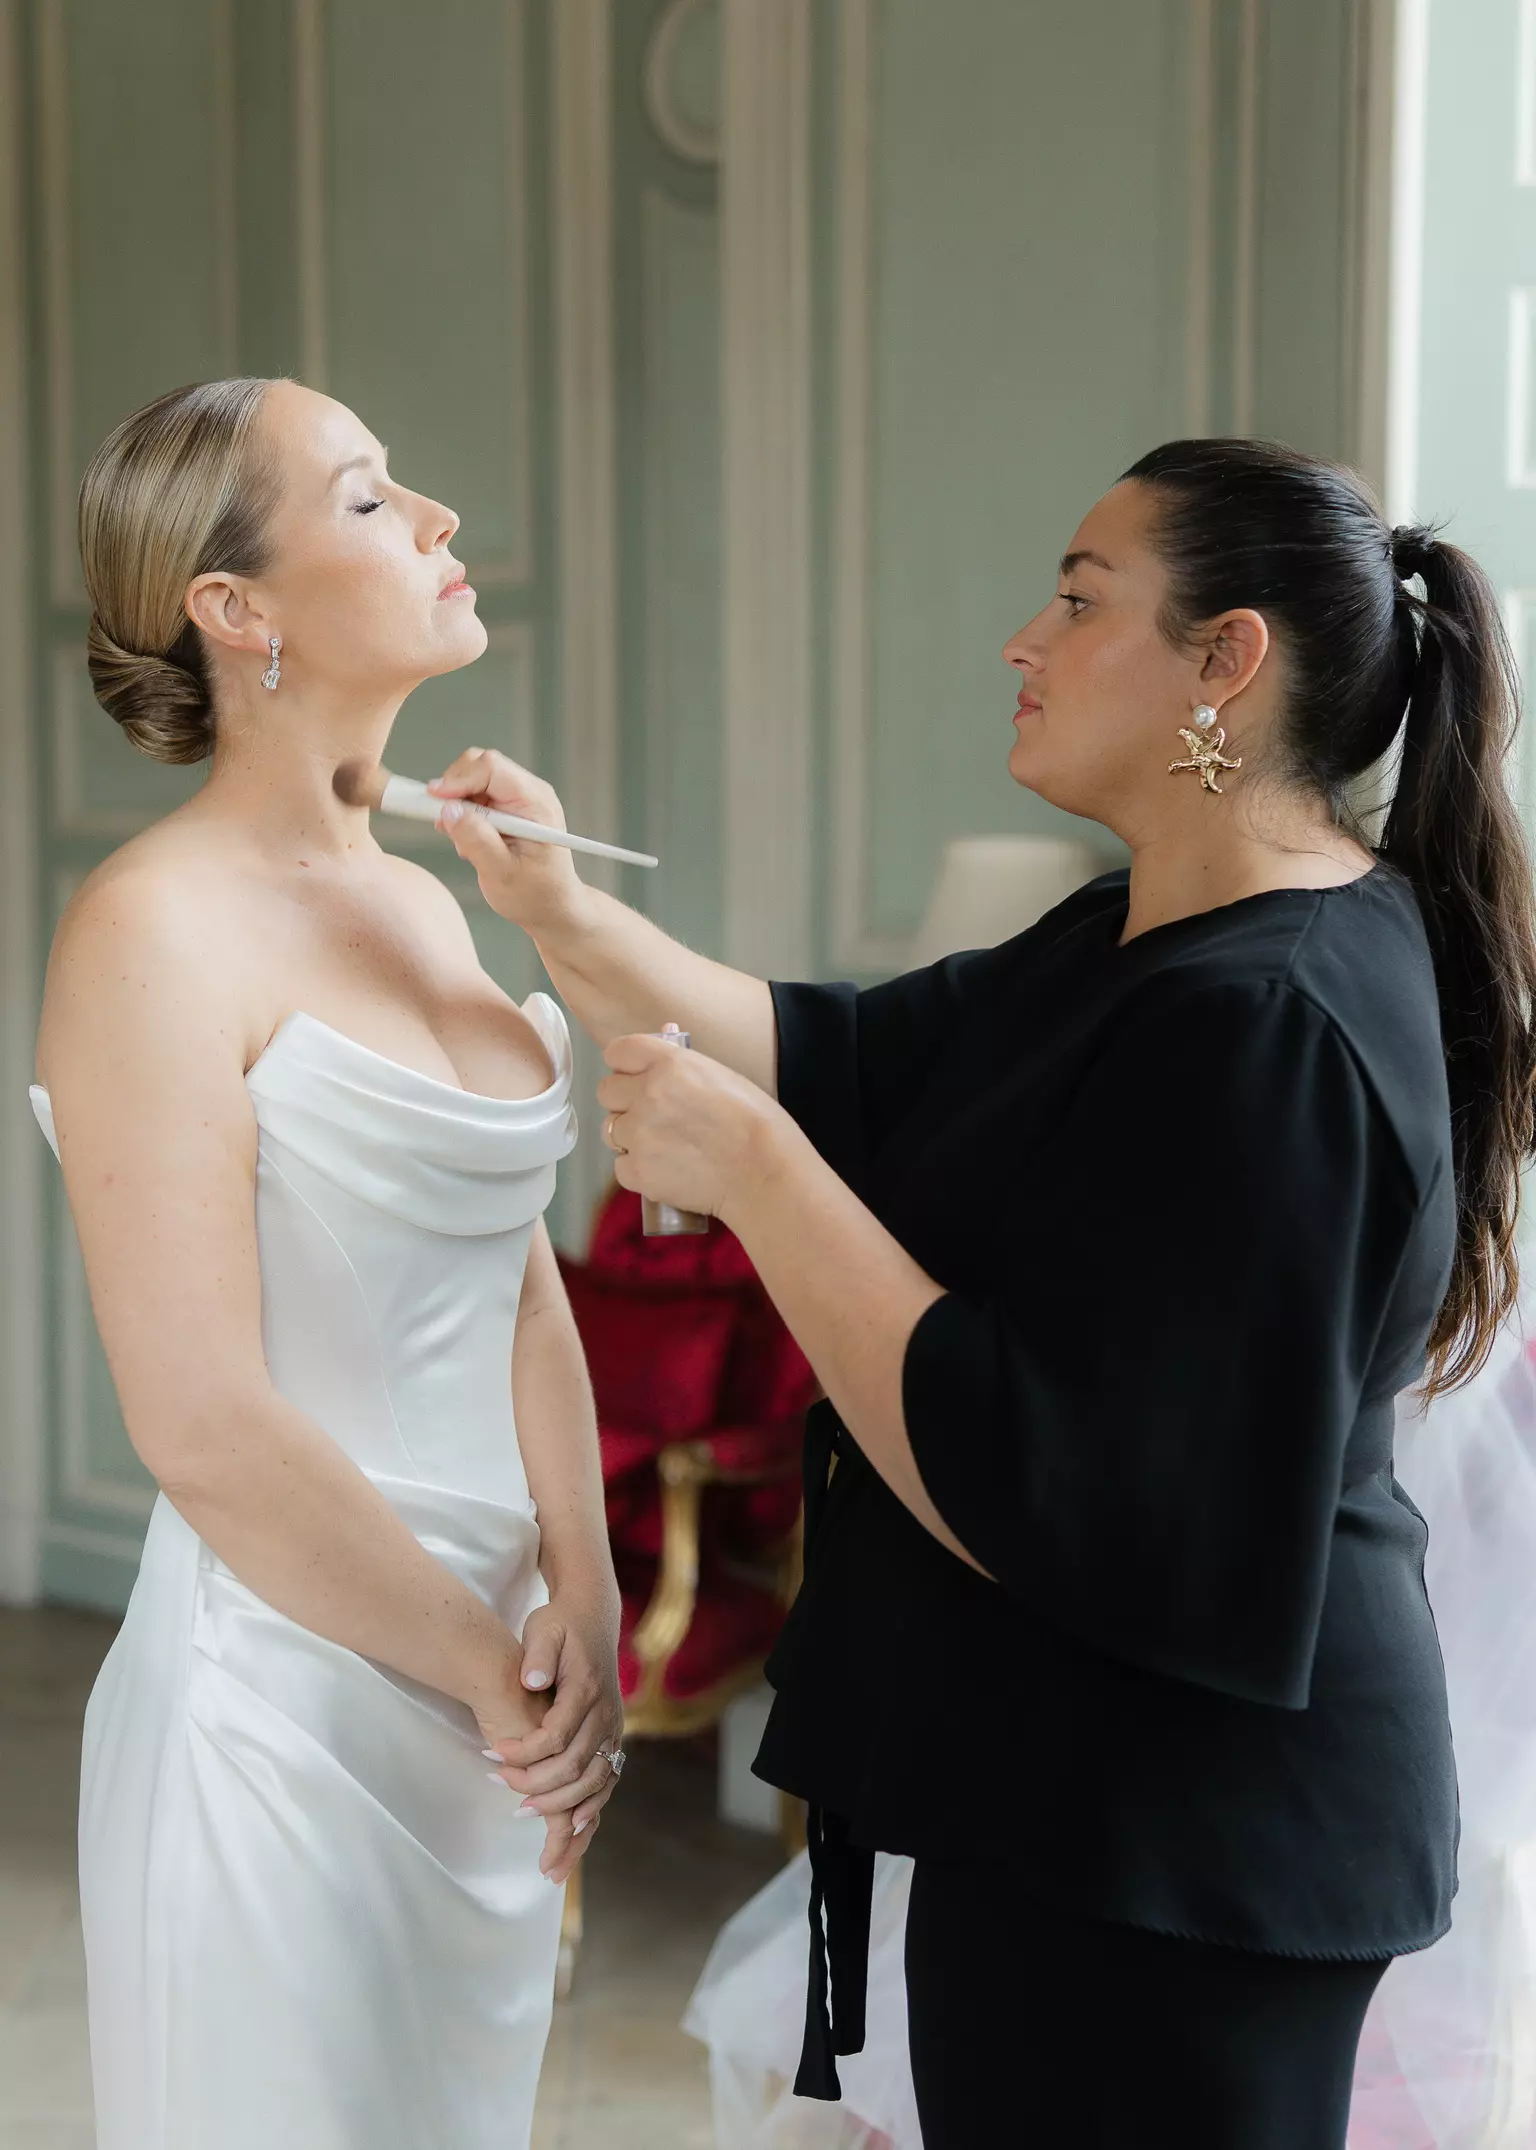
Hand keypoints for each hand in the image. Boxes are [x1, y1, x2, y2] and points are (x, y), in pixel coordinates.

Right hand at [428, 748, 586, 938]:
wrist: (552, 907)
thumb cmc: (535, 895)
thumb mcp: (501, 873)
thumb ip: (476, 840)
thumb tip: (448, 810)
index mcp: (536, 803)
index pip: (491, 768)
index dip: (458, 779)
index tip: (434, 800)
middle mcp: (530, 792)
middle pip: (480, 766)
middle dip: (455, 791)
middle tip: (444, 824)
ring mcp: (520, 797)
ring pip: (474, 779)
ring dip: (458, 805)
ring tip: (464, 842)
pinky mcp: (508, 806)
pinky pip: (476, 795)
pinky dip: (464, 813)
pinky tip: (470, 841)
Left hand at [483, 1596, 624, 1885]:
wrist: (592, 1618)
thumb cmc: (560, 1625)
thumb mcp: (544, 1629)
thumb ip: (539, 1654)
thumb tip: (531, 1680)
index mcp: (587, 1690)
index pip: (555, 1736)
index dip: (521, 1752)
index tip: (489, 1753)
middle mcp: (606, 1715)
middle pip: (574, 1766)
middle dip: (536, 1784)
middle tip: (500, 1783)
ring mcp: (613, 1730)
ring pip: (594, 1782)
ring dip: (562, 1805)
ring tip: (524, 1813)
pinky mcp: (612, 1739)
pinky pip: (606, 1783)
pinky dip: (591, 1809)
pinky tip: (571, 1828)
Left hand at [597, 1033, 786, 1225]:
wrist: (765, 1173)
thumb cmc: (756, 1125)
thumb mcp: (721, 1077)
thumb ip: (680, 1068)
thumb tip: (656, 1059)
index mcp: (670, 1064)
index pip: (619, 1052)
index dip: (624, 1066)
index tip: (631, 1075)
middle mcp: (648, 1094)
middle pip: (607, 1091)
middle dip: (624, 1102)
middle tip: (652, 1116)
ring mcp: (640, 1134)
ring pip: (612, 1130)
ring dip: (631, 1137)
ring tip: (666, 1147)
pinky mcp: (639, 1171)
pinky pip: (621, 1166)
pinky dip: (638, 1170)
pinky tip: (667, 1170)